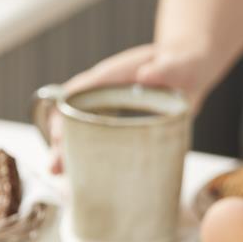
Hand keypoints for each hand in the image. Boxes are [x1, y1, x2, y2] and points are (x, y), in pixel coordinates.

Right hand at [48, 44, 210, 172]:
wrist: (186, 74)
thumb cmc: (179, 66)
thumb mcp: (178, 64)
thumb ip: (165, 68)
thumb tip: (148, 75)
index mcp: (110, 76)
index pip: (78, 91)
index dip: (66, 111)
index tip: (61, 132)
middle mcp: (102, 94)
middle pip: (70, 115)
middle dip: (61, 139)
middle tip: (57, 165)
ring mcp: (107, 112)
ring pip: (78, 131)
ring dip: (67, 151)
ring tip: (58, 173)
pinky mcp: (116, 128)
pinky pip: (95, 141)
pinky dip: (86, 157)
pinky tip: (79, 177)